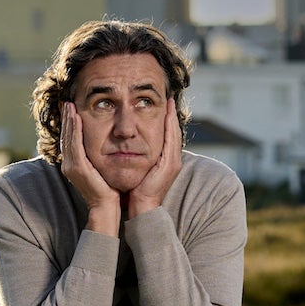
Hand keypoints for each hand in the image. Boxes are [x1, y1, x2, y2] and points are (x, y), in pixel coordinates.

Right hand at [61, 101, 120, 228]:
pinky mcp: (77, 167)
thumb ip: (98, 157)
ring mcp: (71, 166)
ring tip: (70, 106)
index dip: (69, 124)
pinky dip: (74, 129)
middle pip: (65, 136)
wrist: (106, 208)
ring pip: (68, 137)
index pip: (69, 139)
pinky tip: (76, 117)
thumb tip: (105, 143)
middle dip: (66, 118)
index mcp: (74, 164)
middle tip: (67, 102)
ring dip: (69, 120)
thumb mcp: (101, 169)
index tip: (71, 109)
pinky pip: (74, 144)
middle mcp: (68, 164)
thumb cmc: (108, 189)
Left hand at [127, 98, 183, 217]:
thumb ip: (139, 157)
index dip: (167, 120)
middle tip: (169, 98)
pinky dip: (170, 126)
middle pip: (173, 131)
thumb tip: (130, 146)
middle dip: (172, 114)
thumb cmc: (138, 190)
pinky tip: (167, 115)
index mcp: (166, 160)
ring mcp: (173, 161)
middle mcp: (173, 159)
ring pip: (174, 133)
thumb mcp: (140, 169)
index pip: (168, 135)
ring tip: (169, 102)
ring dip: (172, 117)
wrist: (143, 207)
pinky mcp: (171, 164)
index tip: (164, 105)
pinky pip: (171, 140)